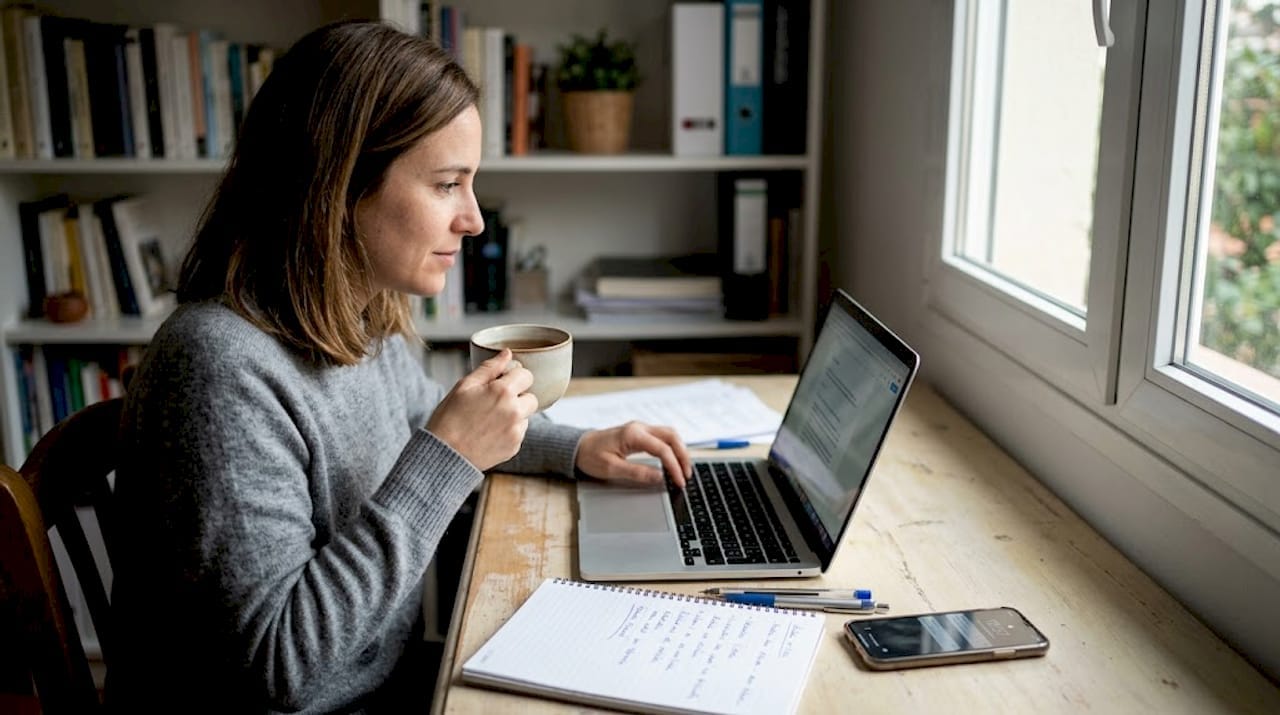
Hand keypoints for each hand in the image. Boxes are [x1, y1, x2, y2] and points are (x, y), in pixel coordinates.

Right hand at [426, 349, 537, 470]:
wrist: (444, 454)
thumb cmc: (449, 418)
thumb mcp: (465, 386)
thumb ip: (489, 368)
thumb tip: (507, 353)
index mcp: (503, 392)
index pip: (526, 375)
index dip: (514, 377)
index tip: (501, 383)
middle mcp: (515, 411)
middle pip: (531, 397)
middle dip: (518, 397)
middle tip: (495, 402)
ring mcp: (516, 431)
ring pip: (525, 416)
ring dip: (514, 415)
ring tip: (488, 420)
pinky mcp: (514, 447)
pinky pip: (518, 433)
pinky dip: (508, 431)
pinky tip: (488, 433)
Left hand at [575, 422, 692, 488]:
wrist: (578, 447)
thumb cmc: (591, 456)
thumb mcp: (612, 469)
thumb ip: (637, 473)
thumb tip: (659, 478)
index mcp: (633, 435)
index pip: (662, 449)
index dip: (674, 466)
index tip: (679, 481)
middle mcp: (639, 427)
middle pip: (672, 437)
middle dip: (683, 456)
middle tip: (687, 475)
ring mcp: (640, 428)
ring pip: (670, 434)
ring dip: (680, 450)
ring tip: (683, 469)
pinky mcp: (640, 433)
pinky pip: (662, 437)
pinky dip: (672, 448)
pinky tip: (674, 461)